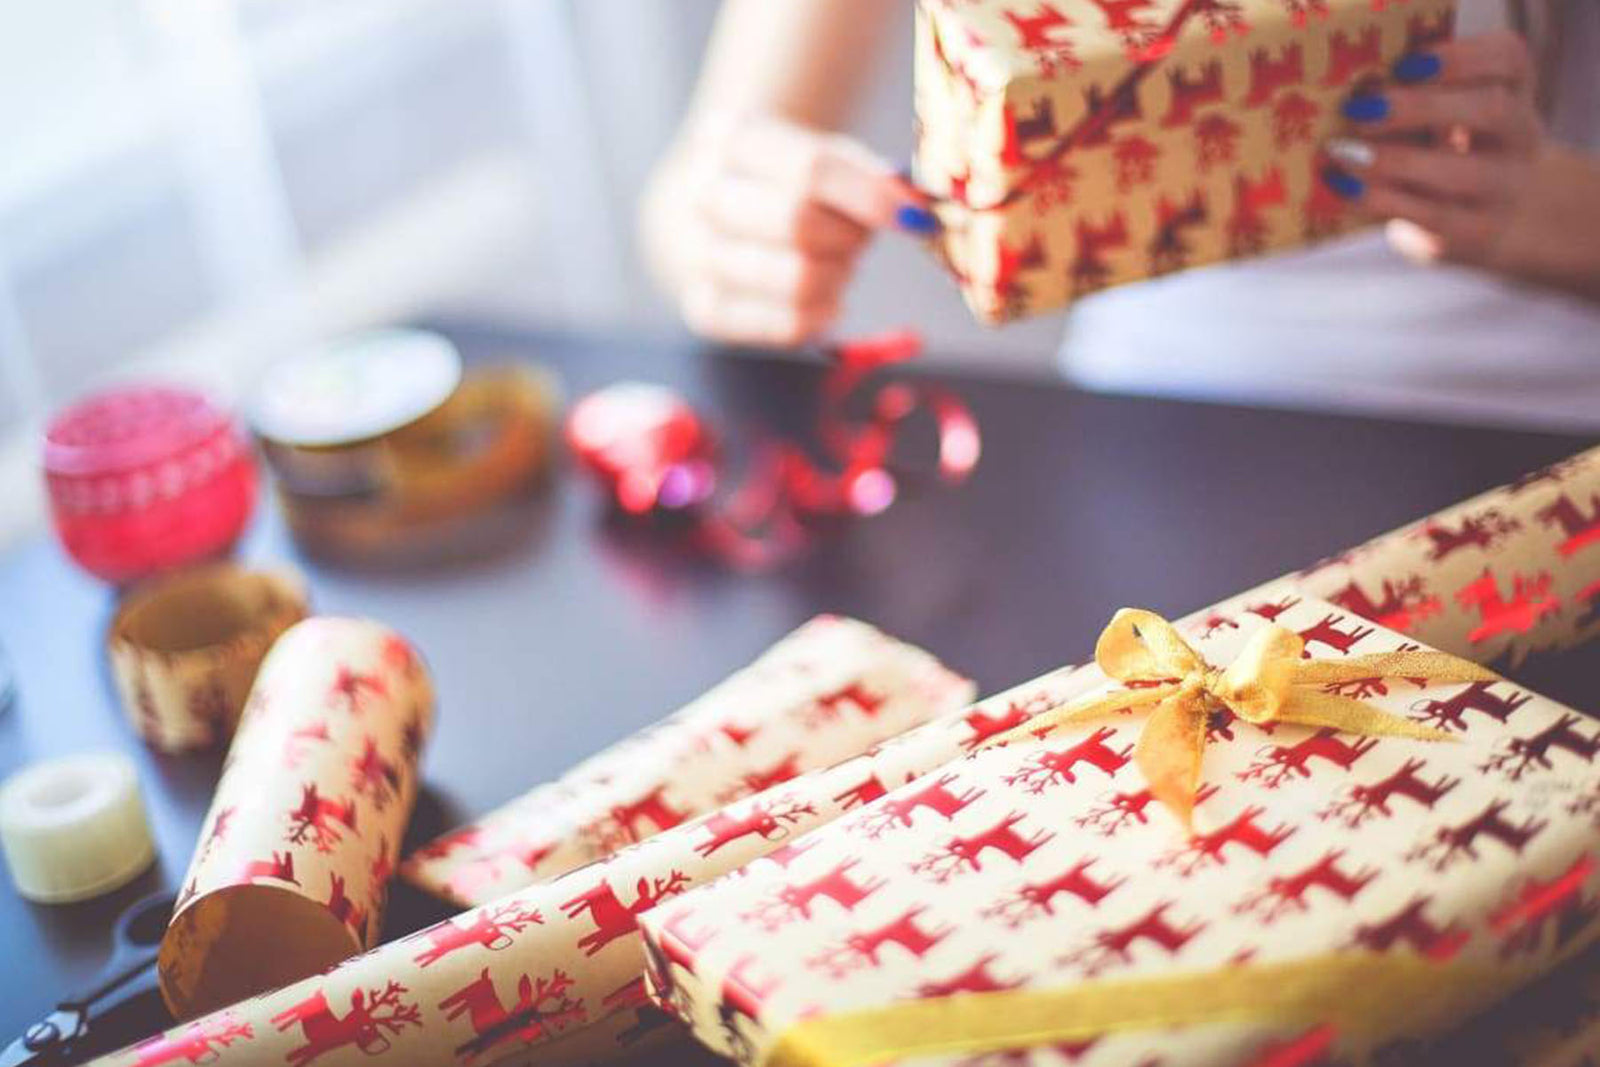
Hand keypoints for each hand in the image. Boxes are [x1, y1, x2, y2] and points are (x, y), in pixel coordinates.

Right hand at [641, 115, 936, 346]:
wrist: (714, 211)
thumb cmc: (781, 181)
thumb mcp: (820, 155)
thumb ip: (867, 177)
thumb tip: (916, 209)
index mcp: (729, 140)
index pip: (809, 170)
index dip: (871, 196)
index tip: (916, 215)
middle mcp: (703, 197)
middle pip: (797, 223)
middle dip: (849, 236)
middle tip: (859, 237)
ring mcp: (699, 257)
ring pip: (795, 278)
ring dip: (838, 274)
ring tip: (838, 262)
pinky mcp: (707, 308)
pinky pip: (786, 324)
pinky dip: (824, 312)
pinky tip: (828, 296)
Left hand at [1322, 32, 1544, 270]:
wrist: (1500, 218)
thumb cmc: (1455, 150)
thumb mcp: (1448, 116)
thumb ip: (1417, 99)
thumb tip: (1354, 94)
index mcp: (1512, 90)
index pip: (1508, 58)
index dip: (1458, 58)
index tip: (1403, 64)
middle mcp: (1518, 135)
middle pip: (1492, 110)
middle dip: (1420, 107)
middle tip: (1358, 110)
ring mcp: (1503, 187)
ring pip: (1462, 172)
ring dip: (1393, 161)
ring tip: (1341, 153)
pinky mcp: (1475, 231)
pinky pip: (1432, 216)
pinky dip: (1380, 199)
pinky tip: (1342, 185)